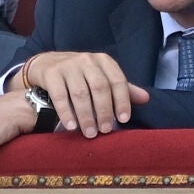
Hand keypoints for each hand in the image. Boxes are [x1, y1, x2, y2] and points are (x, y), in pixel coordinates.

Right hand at [23, 52, 150, 137]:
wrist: (47, 63)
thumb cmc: (81, 75)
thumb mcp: (102, 77)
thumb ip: (122, 89)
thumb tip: (146, 98)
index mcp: (104, 61)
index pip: (117, 80)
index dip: (122, 100)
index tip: (124, 120)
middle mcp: (87, 60)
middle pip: (99, 87)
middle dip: (104, 111)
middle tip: (105, 130)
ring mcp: (68, 65)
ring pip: (80, 93)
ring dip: (86, 115)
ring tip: (90, 132)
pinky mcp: (51, 73)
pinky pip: (60, 95)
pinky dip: (66, 112)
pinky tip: (71, 126)